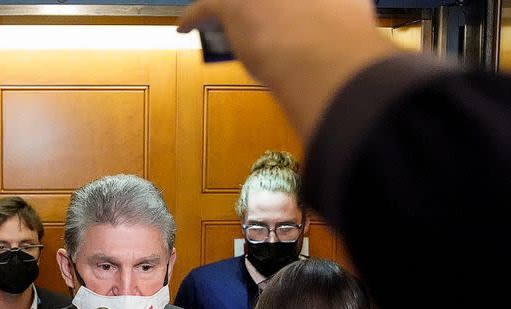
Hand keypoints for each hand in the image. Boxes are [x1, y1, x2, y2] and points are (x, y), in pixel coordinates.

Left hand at [176, 0, 398, 140]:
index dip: (292, 10)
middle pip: (264, 1)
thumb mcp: (360, 28)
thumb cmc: (351, 50)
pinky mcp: (234, 3)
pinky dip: (194, 15)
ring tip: (220, 16)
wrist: (327, 57)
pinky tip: (183, 27)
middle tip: (259, 22)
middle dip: (262, 8)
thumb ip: (351, 27)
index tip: (291, 17)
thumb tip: (369, 46)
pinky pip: (206, 5)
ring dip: (226, 6)